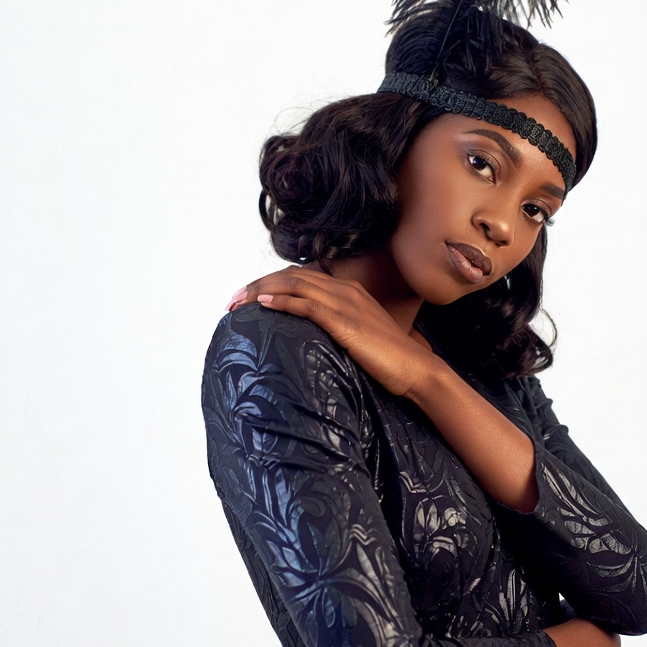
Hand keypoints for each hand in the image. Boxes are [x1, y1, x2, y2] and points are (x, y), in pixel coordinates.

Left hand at [228, 268, 433, 396]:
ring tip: (237, 303)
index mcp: (349, 291)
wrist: (415, 370)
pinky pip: (308, 305)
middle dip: (257, 284)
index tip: (247, 296)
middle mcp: (346, 291)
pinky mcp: (345, 322)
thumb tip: (310, 340)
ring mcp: (346, 304)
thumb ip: (337, 329)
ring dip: (261, 291)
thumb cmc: (389, 360)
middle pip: (292, 276)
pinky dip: (283, 301)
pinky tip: (263, 305)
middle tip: (232, 300)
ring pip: (295, 285)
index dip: (270, 282)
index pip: (301, 276)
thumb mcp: (359, 337)